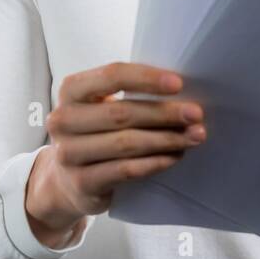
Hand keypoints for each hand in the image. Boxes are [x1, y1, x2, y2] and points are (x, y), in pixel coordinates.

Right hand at [25, 61, 205, 248]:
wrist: (66, 181)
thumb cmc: (95, 132)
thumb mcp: (100, 105)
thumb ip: (130, 94)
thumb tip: (182, 93)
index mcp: (71, 90)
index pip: (112, 76)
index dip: (147, 78)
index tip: (179, 84)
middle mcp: (63, 120)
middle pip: (122, 113)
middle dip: (164, 113)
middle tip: (196, 114)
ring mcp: (68, 154)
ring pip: (126, 143)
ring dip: (166, 139)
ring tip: (194, 136)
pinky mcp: (81, 182)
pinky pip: (125, 170)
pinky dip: (155, 162)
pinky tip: (174, 156)